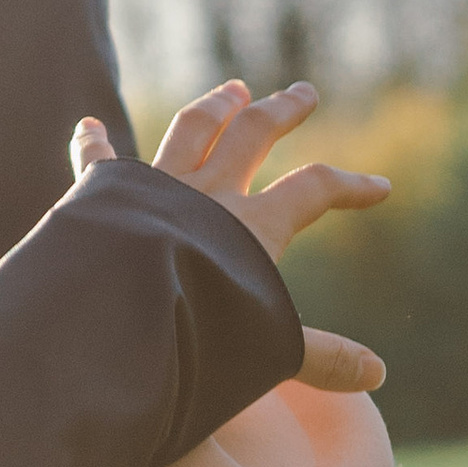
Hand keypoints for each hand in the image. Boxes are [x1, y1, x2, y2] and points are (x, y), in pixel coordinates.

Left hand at [72, 83, 390, 392]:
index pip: (314, 190)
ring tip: (232, 91)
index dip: (350, 186)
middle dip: (282, 111)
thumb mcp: (269, 348)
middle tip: (304, 92)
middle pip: (253, 135)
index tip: (380, 187)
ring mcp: (153, 187)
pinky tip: (87, 125)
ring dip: (215, 107)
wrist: (116, 312)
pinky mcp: (103, 195)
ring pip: (191, 131)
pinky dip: (93, 141)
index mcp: (252, 224)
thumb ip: (321, 358)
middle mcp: (206, 193)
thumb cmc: (196, 333)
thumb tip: (376, 375)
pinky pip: (99, 159)